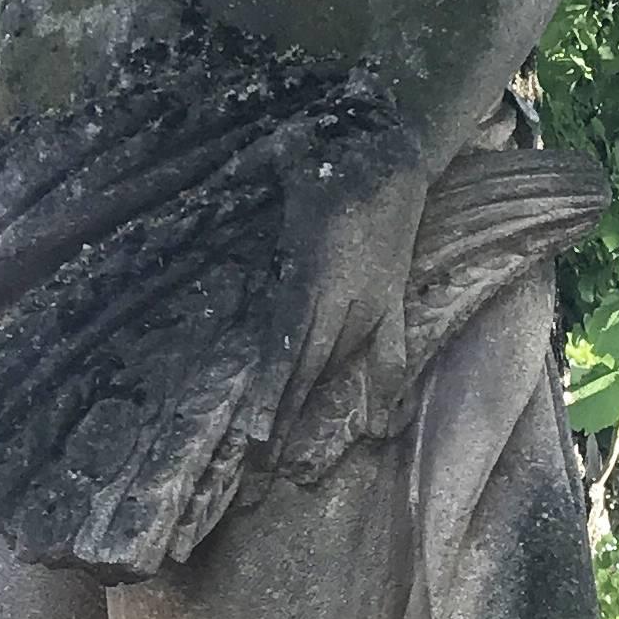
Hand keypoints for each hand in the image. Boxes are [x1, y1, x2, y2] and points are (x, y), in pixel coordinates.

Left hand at [266, 124, 427, 440]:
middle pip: (308, 369)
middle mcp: (343, 297)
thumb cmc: (327, 154)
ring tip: (285, 459)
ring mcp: (372, 302)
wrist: (393, 149)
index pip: (287, 343)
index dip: (273, 389)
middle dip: (281, 420)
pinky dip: (385, 389)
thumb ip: (251, 170)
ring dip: (311, 408)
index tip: (256, 433)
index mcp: (312, 270)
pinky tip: (382, 429)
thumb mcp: (281, 161)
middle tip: (257, 469)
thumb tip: (224, 167)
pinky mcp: (391, 300)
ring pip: (337, 365)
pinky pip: (391, 353)